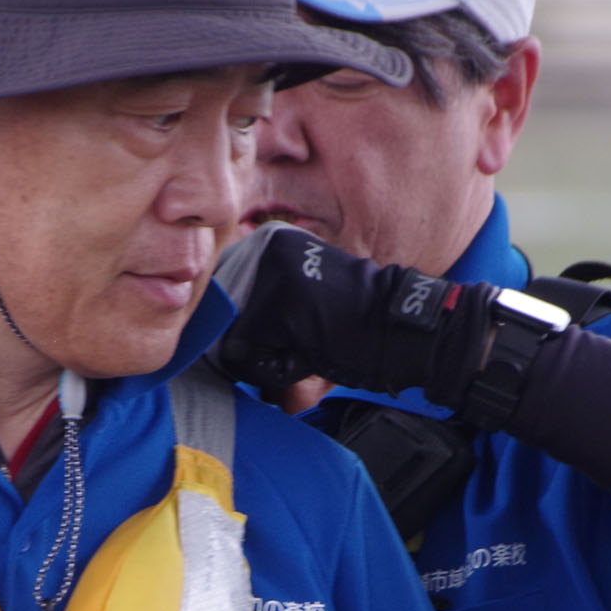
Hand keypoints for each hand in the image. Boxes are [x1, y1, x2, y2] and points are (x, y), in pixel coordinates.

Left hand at [211, 223, 493, 403]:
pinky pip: (244, 356)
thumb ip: (252, 310)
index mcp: (269, 240)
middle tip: (303, 341)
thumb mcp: (298, 303)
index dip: (242, 329)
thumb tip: (206, 337)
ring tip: (308, 345)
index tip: (287, 331)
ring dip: (264, 359)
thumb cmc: (352, 328)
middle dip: (252, 347)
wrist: (404, 330)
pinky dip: (274, 370)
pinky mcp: (276, 301)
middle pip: (218, 318)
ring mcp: (269, 270)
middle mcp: (263, 245)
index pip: (218, 295)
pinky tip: (311, 353)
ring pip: (229, 340)